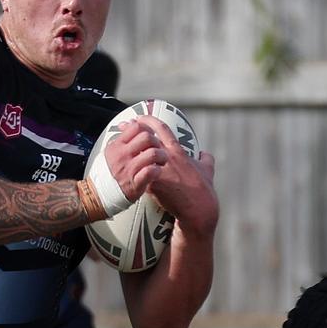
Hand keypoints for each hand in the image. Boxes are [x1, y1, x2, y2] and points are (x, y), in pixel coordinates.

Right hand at [102, 119, 167, 202]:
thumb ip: (120, 140)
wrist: (99, 195)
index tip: (150, 136)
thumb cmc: (107, 174)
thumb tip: (127, 125)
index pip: (136, 127)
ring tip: (161, 161)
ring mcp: (129, 169)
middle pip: (147, 137)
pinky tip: (156, 172)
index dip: (147, 129)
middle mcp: (122, 155)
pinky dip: (157, 171)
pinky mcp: (135, 183)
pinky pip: (151, 172)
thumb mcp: (110, 152)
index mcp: (117, 146)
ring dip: (161, 156)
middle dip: (156, 142)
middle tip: (158, 149)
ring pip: (153, 153)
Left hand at [132, 116, 218, 232]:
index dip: (149, 121)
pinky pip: (138, 175)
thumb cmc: (204, 190)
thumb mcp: (208, 170)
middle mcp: (166, 158)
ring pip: (138, 156)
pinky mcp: (153, 186)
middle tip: (123, 125)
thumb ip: (206, 159)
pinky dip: (132, 171)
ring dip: (128, 149)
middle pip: (145, 138)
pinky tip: (123, 169)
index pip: (162, 129)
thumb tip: (205, 153)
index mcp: (178, 152)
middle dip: (132, 130)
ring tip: (118, 145)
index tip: (139, 117)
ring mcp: (158, 171)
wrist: (198, 209)